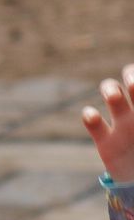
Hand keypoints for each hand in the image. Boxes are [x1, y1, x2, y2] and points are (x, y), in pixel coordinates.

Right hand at [82, 66, 133, 183]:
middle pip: (130, 84)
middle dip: (131, 76)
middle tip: (132, 81)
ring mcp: (120, 126)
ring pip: (112, 97)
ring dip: (110, 90)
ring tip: (112, 95)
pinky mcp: (106, 142)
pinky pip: (95, 125)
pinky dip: (90, 118)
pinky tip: (91, 115)